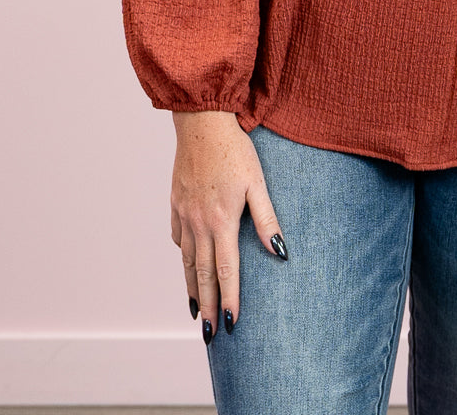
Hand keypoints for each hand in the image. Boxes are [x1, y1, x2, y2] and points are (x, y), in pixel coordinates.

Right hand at [170, 111, 286, 344]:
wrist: (202, 122)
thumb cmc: (235, 149)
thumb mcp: (257, 182)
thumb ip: (267, 218)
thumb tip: (280, 252)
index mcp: (222, 220)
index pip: (226, 270)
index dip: (231, 298)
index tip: (233, 324)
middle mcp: (199, 223)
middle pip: (203, 274)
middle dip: (209, 306)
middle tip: (210, 335)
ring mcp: (184, 214)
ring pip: (187, 260)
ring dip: (192, 288)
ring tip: (197, 311)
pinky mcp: (176, 203)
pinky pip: (178, 237)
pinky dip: (183, 256)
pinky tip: (187, 264)